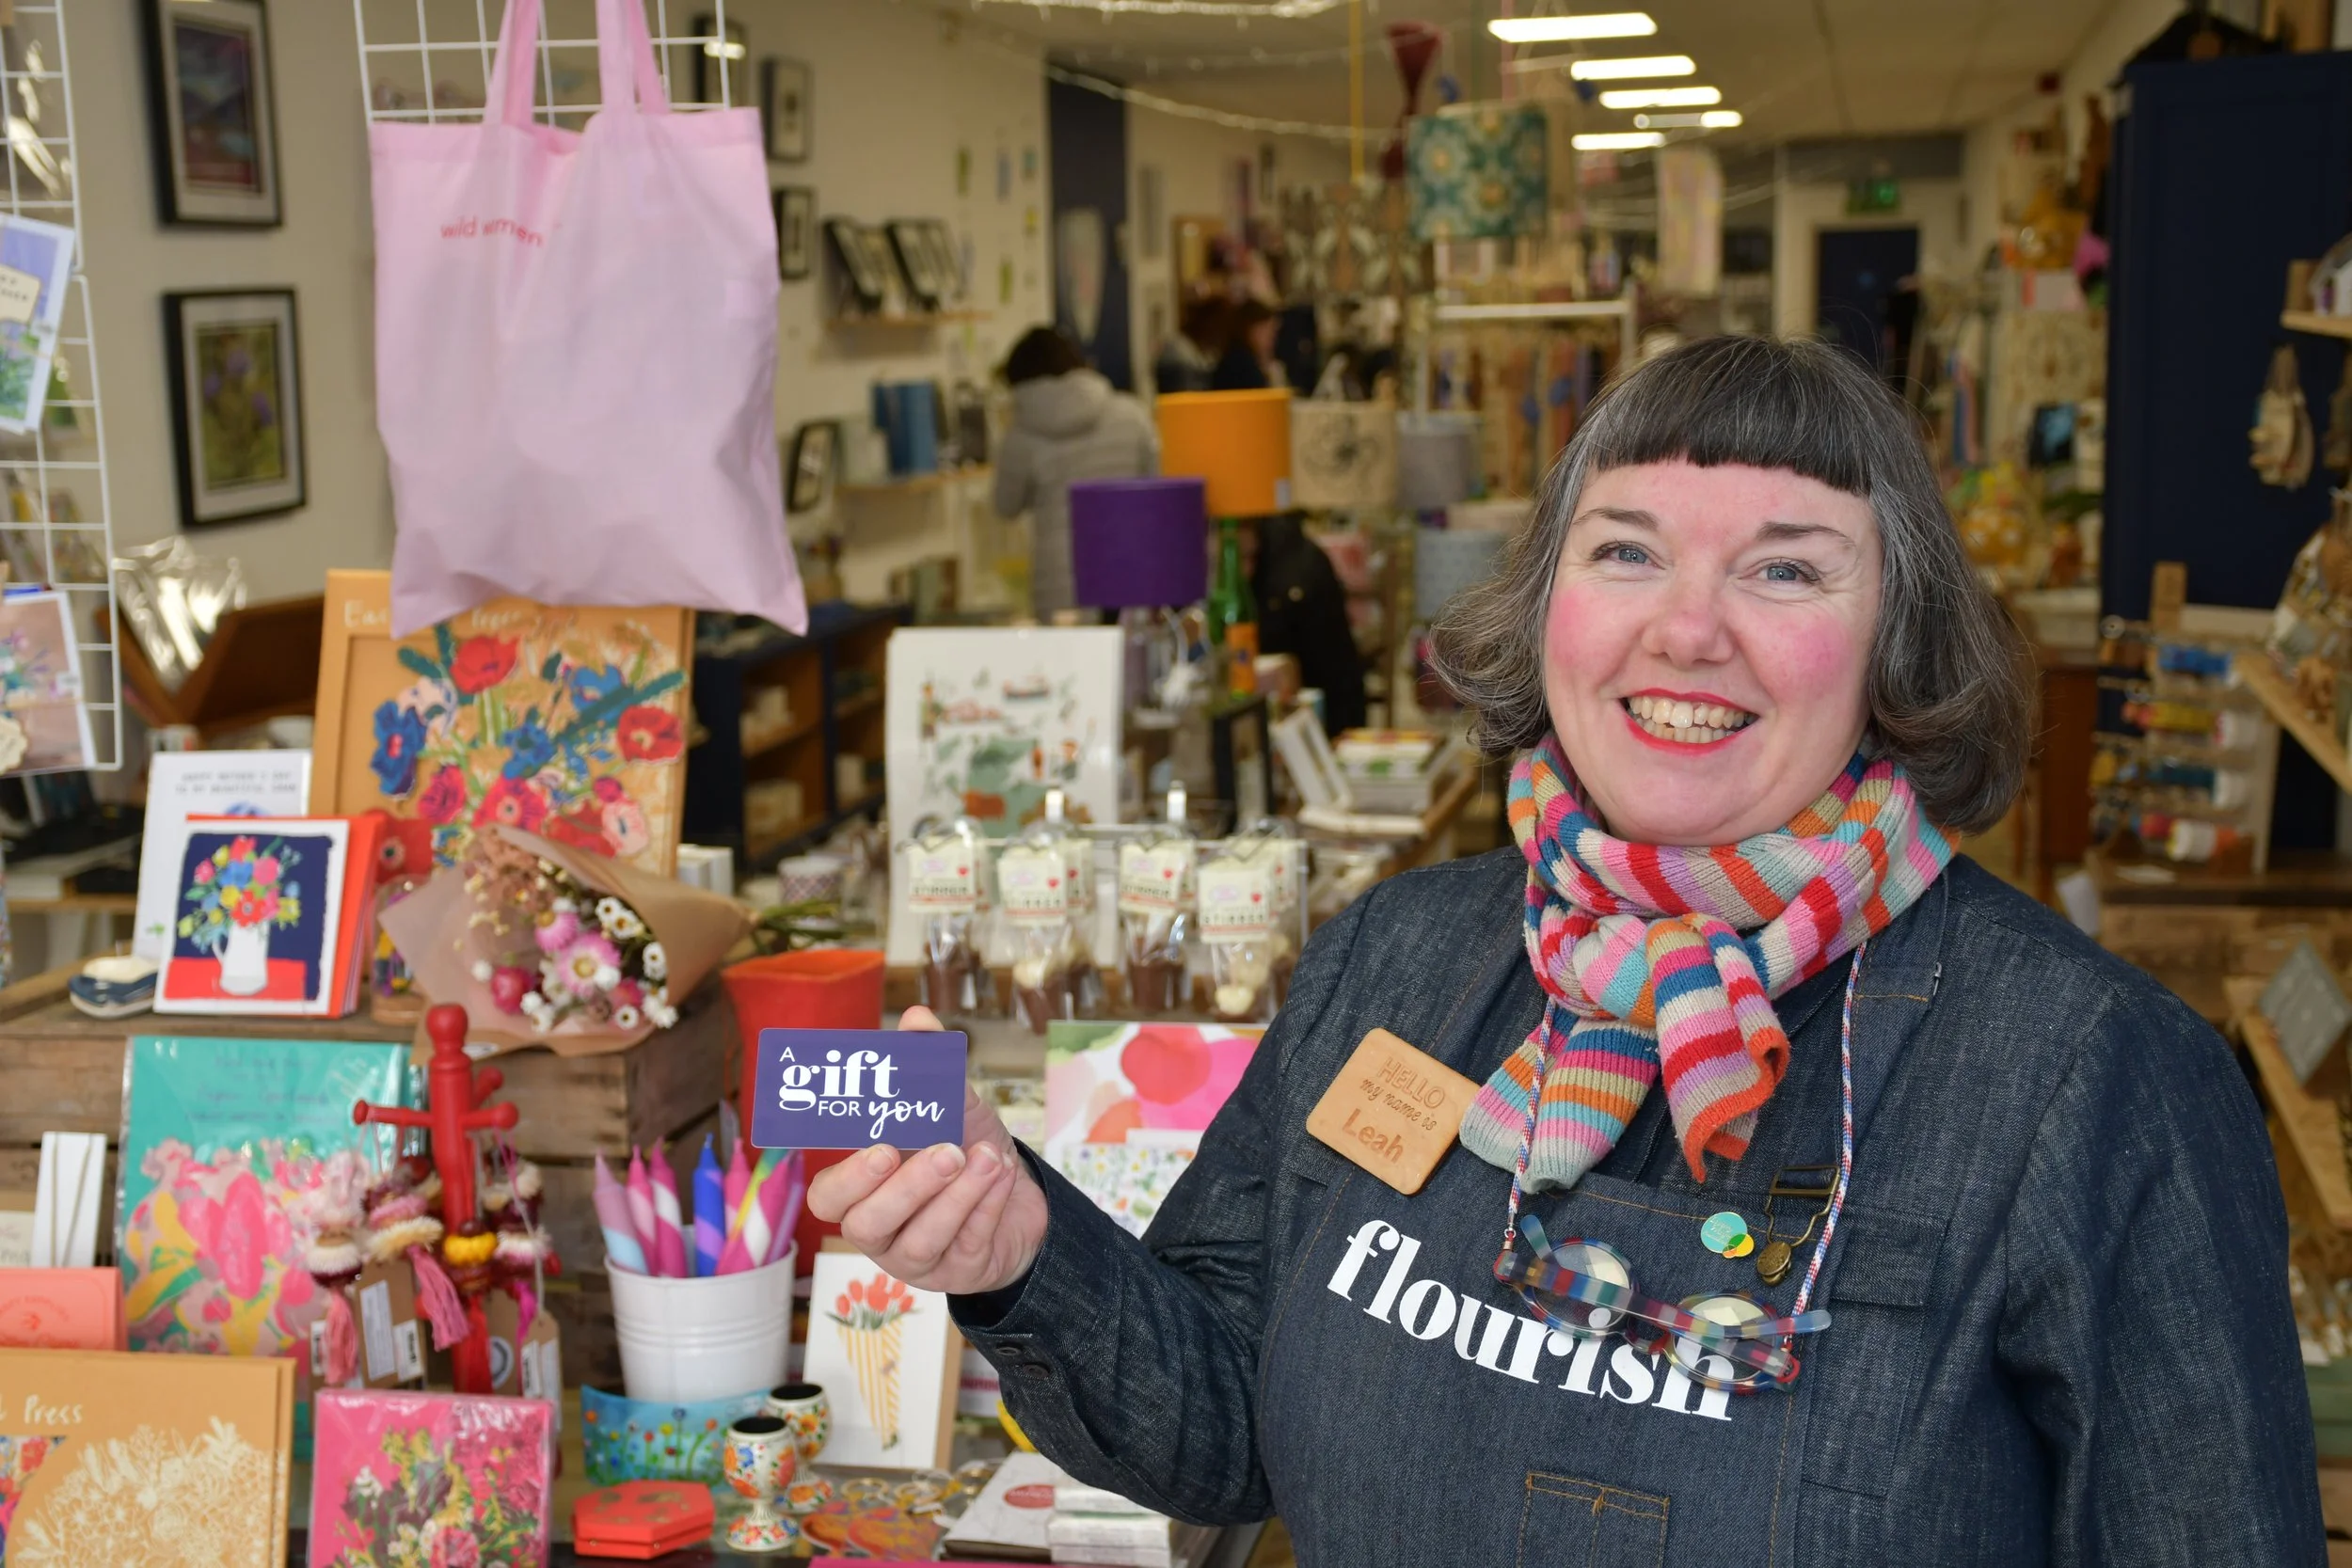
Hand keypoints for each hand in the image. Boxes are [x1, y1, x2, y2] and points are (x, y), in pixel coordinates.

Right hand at [807, 1006, 1049, 1295]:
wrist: (1021, 1192)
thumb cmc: (967, 1147)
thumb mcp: (953, 1104)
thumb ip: (931, 1066)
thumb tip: (917, 1019)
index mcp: (861, 1192)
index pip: (828, 1197)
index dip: (849, 1176)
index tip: (883, 1145)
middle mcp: (879, 1232)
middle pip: (867, 1225)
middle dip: (906, 1188)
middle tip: (945, 1151)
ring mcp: (917, 1258)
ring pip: (920, 1240)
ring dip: (955, 1196)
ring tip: (987, 1158)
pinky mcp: (960, 1272)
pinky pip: (966, 1245)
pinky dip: (985, 1206)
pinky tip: (1001, 1175)